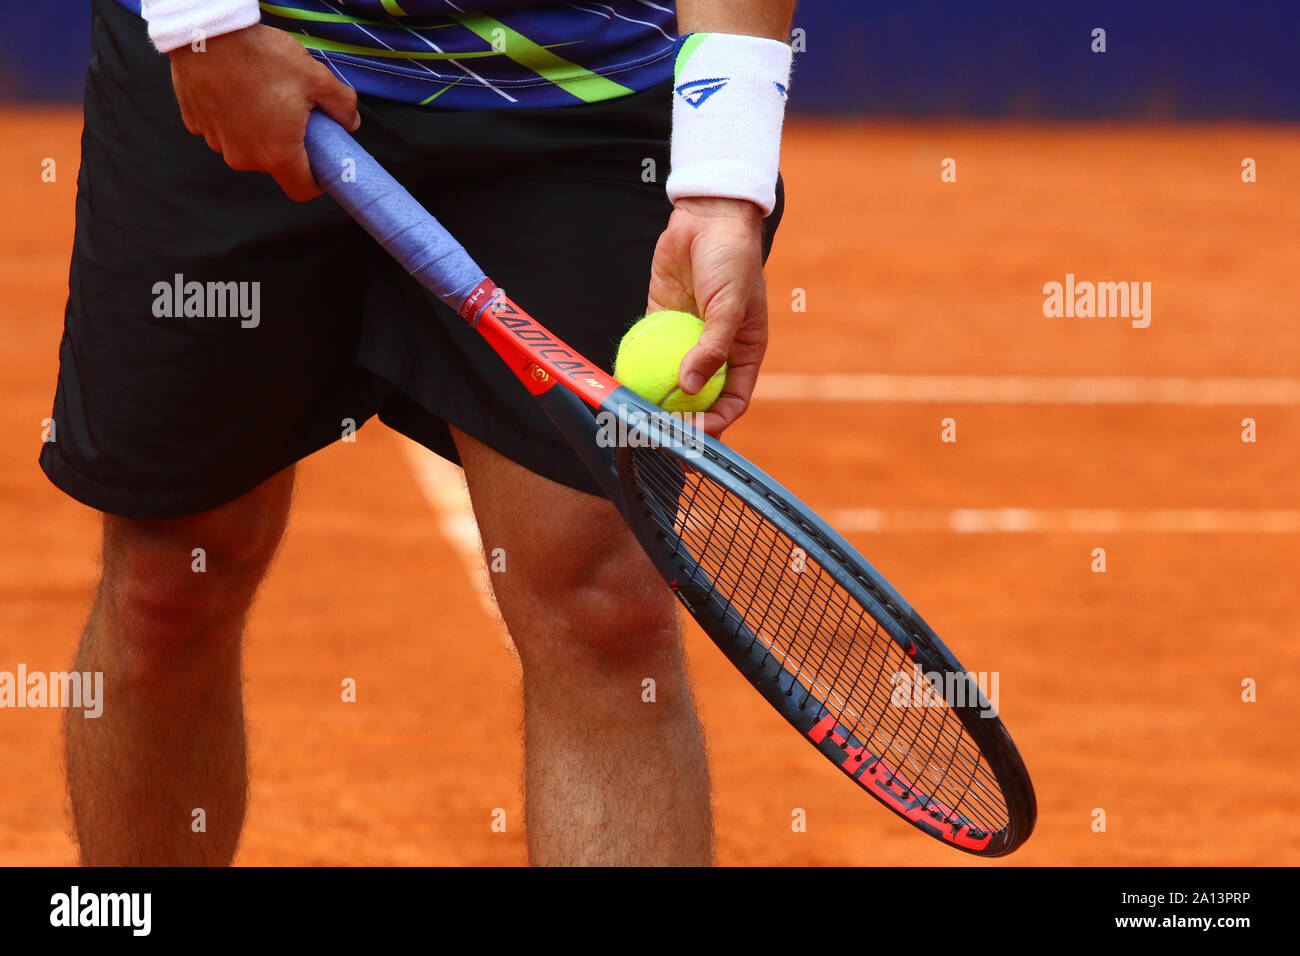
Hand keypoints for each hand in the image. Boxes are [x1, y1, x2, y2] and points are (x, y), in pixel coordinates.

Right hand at [169, 25, 360, 200]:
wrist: (208, 32)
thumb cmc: (261, 56)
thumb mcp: (316, 78)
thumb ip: (342, 104)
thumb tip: (350, 121)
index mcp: (277, 155)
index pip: (301, 190)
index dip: (316, 182)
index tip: (321, 165)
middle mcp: (244, 157)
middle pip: (275, 165)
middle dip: (288, 146)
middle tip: (295, 115)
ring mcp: (217, 142)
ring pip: (247, 147)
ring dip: (259, 131)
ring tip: (263, 96)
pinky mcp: (197, 124)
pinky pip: (223, 129)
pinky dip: (233, 117)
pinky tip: (238, 91)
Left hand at [646, 196, 768, 435]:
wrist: (707, 218)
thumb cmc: (732, 260)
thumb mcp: (729, 305)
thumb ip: (711, 347)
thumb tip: (689, 387)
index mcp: (743, 352)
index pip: (732, 400)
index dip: (715, 421)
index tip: (693, 432)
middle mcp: (716, 351)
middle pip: (699, 398)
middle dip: (681, 419)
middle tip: (658, 432)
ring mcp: (687, 338)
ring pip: (670, 379)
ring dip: (655, 398)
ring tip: (636, 415)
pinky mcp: (661, 321)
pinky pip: (648, 350)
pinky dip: (637, 366)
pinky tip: (621, 381)